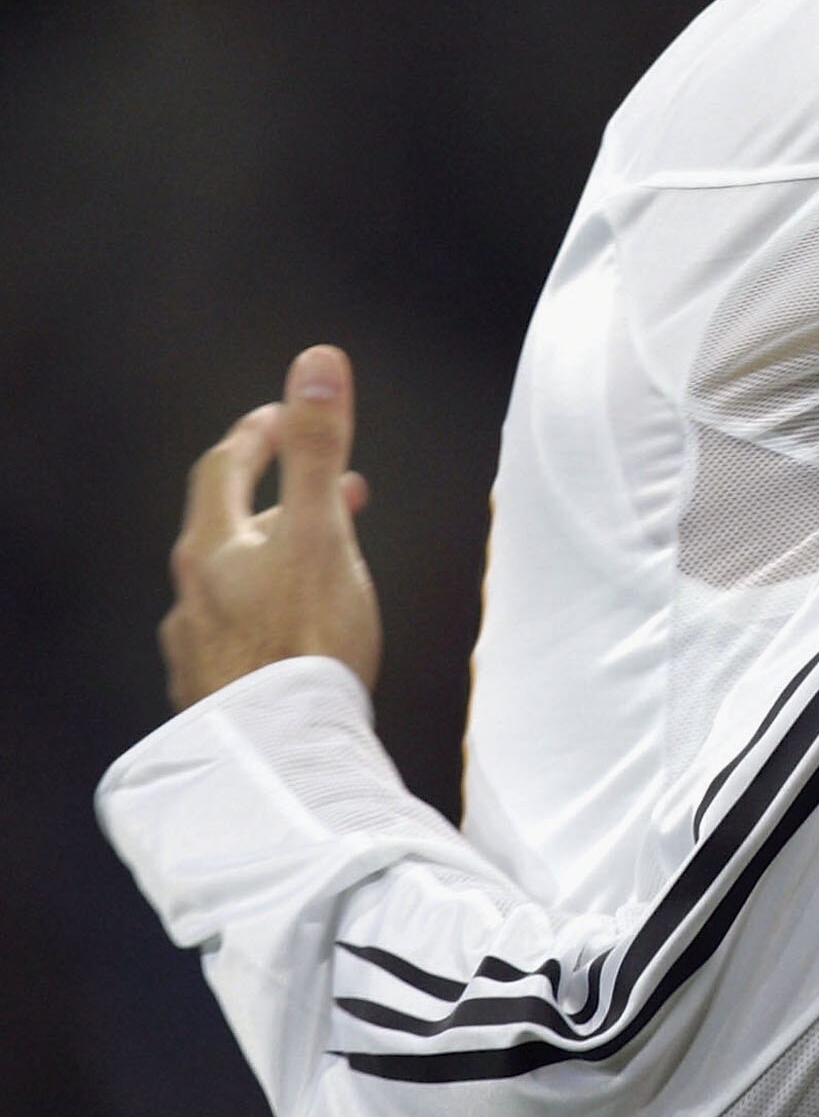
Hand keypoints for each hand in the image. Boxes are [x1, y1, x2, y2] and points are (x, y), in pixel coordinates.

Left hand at [160, 345, 381, 711]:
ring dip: (274, 558)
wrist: (280, 752)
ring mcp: (198, 646)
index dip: (255, 435)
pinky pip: (238, 634)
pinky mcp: (215, 692)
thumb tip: (316, 364)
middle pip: (227, 528)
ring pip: (233, 585)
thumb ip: (318, 449)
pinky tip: (295, 633)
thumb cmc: (306, 642)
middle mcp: (192, 594)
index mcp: (212, 548)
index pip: (222, 469)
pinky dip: (269, 613)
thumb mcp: (322, 530)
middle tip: (327, 484)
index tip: (284, 417)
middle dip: (278, 496)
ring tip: (322, 558)